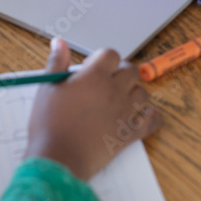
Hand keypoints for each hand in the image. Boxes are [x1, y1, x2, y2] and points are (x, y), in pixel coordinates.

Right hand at [24, 38, 161, 180]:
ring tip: (120, 99)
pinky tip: (144, 116)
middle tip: (107, 82)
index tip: (91, 69)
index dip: (102, 59)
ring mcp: (125, 112)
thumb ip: (56, 62)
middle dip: (121, 72)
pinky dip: (151, 117)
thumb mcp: (47, 88)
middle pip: (131, 71)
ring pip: (143, 93)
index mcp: (94, 76)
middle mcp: (114, 90)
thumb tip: (59, 42)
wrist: (59, 158)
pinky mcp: (130, 133)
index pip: (111, 54)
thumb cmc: (49, 124)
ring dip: (134, 93)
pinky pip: (152, 122)